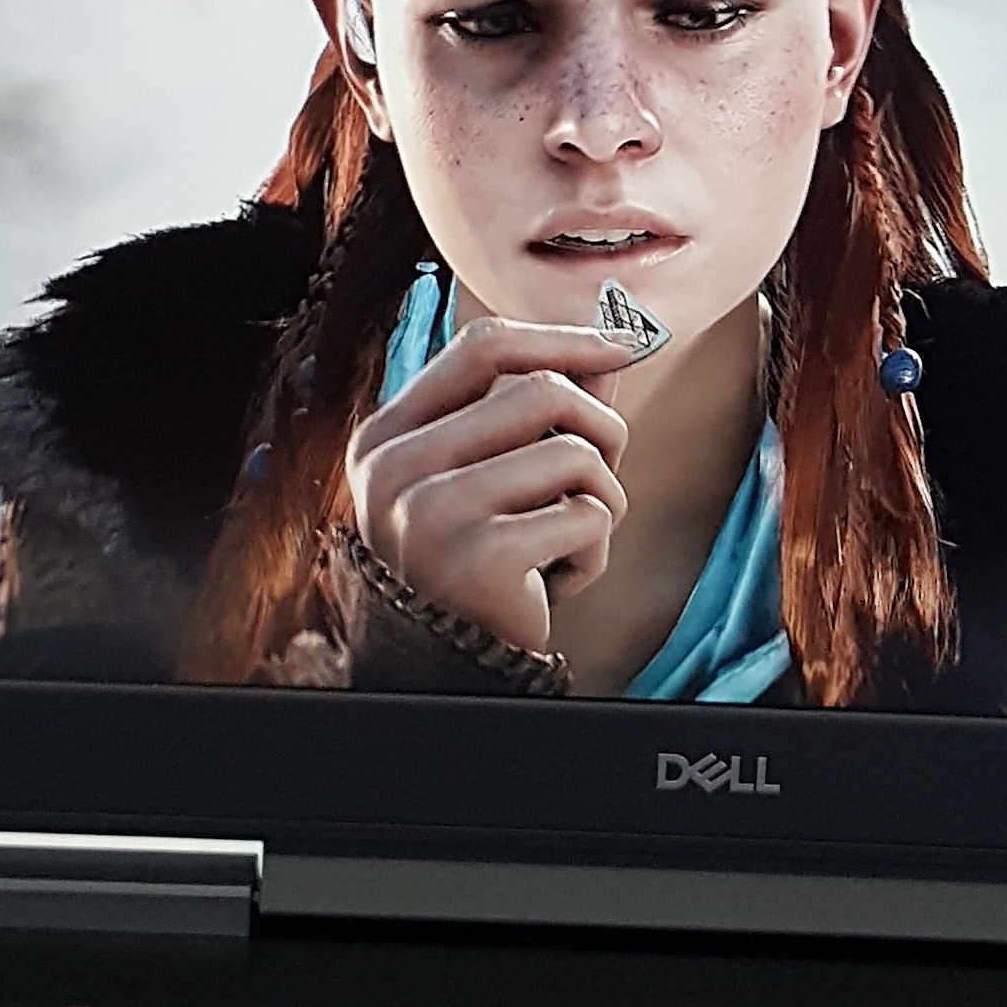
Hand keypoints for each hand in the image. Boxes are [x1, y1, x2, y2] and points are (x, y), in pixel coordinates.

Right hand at [345, 316, 636, 658]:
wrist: (450, 667)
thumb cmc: (479, 565)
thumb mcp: (500, 476)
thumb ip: (542, 410)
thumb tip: (609, 345)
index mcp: (386, 438)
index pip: (482, 349)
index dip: (561, 339)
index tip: (621, 348)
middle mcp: (394, 469)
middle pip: (541, 391)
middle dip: (600, 431)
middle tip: (599, 480)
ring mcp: (429, 513)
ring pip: (574, 453)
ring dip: (601, 499)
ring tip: (569, 539)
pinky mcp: (478, 559)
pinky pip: (586, 517)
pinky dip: (594, 551)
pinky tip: (557, 580)